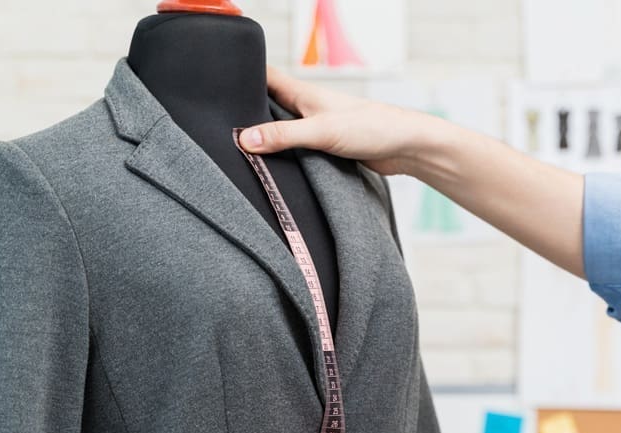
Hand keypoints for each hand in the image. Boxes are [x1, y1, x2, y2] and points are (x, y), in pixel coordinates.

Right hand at [239, 67, 440, 175]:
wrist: (405, 147)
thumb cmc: (372, 128)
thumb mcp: (321, 132)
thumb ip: (283, 136)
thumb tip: (246, 140)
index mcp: (302, 93)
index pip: (263, 76)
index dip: (240, 76)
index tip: (215, 84)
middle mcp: (306, 107)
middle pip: (266, 105)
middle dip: (246, 113)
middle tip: (219, 125)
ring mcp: (315, 127)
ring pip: (280, 129)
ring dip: (265, 138)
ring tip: (238, 149)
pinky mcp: (325, 148)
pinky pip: (295, 149)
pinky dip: (283, 155)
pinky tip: (272, 167)